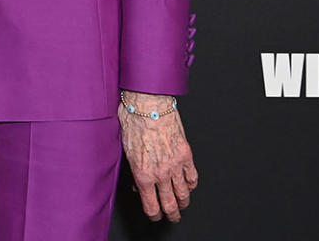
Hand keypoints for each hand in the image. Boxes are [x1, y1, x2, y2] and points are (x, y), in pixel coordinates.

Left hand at [119, 91, 197, 221]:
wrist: (148, 103)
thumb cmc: (132, 119)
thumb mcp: (125, 148)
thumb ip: (132, 169)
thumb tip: (136, 182)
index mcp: (142, 173)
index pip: (151, 206)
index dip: (153, 215)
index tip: (154, 214)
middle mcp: (160, 173)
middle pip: (170, 205)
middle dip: (171, 214)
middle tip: (171, 216)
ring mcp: (175, 165)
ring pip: (184, 194)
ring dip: (183, 203)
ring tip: (181, 204)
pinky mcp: (186, 154)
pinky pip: (193, 177)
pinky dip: (191, 185)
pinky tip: (188, 185)